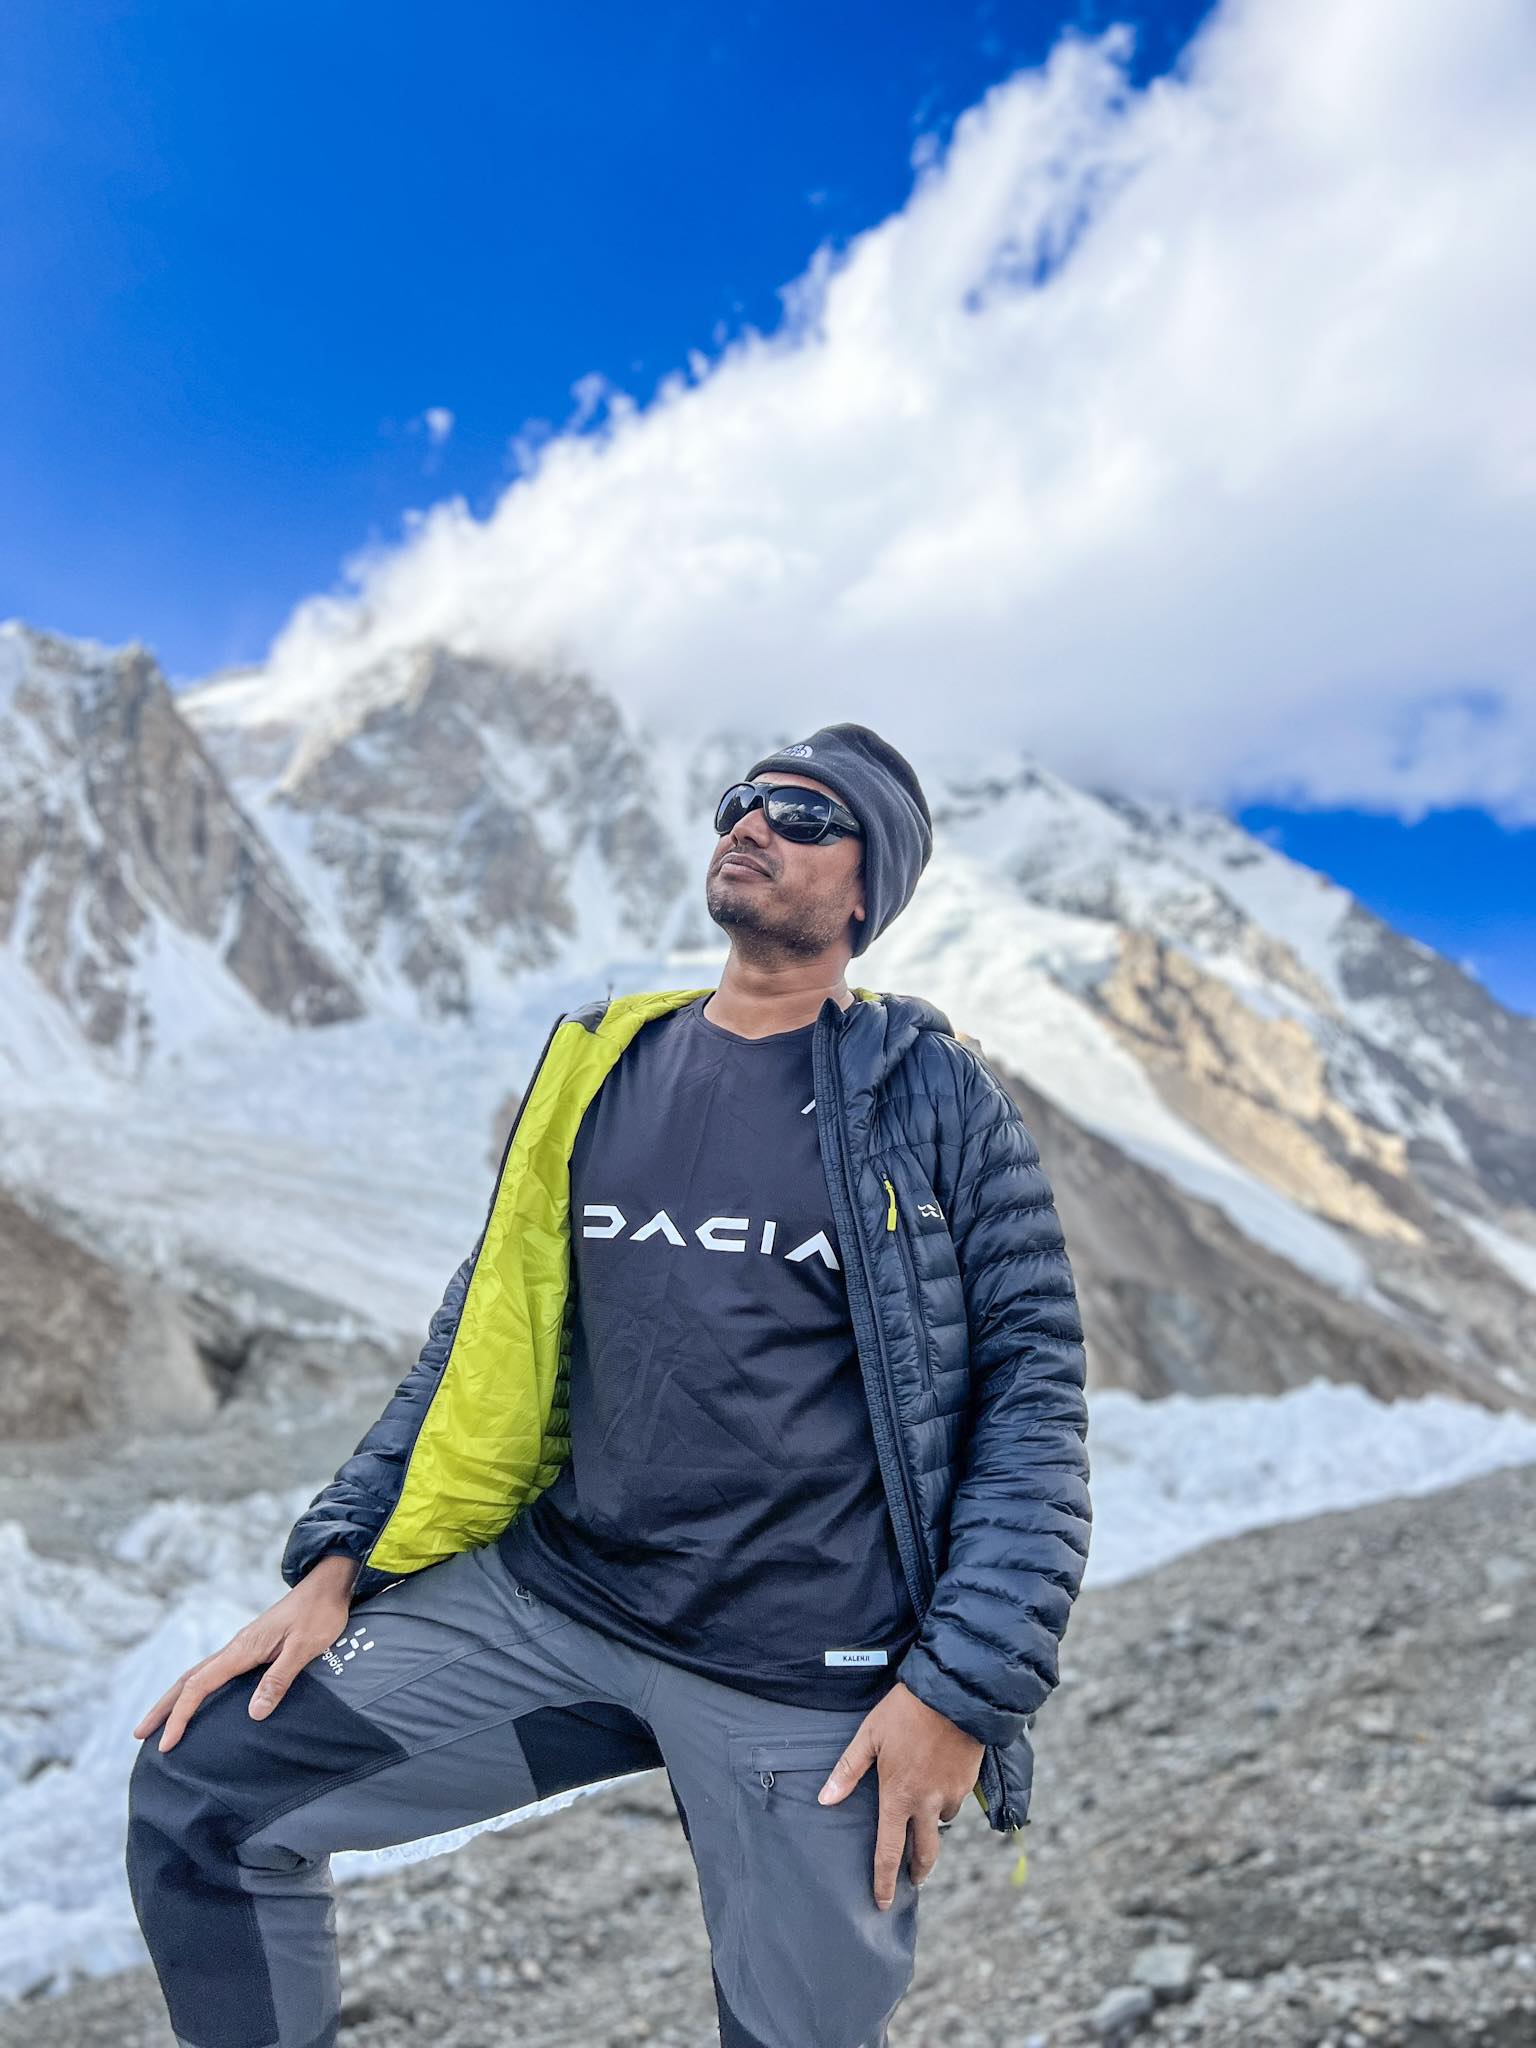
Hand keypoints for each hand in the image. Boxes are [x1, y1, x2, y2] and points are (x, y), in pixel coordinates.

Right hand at [132, 1552, 358, 1752]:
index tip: (166, 1743)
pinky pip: (215, 1671)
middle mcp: (235, 1647)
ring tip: (161, 1722)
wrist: (329, 1583)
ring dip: (176, 1698)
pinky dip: (197, 1688)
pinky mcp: (252, 1646)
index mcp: (243, 1649)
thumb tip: (253, 1715)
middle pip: (188, 1679)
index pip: (200, 1686)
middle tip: (139, 1734)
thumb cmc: (320, 1615)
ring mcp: (242, 1646)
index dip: (180, 1716)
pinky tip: (201, 1700)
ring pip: (199, 1674)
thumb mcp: (305, 1648)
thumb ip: (278, 1679)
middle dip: (163, 1707)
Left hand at [816, 1680, 983, 1908]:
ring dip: (931, 1822)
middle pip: (925, 1852)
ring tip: (922, 1810)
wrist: (955, 1695)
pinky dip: (945, 1798)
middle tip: (913, 1879)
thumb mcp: (869, 1735)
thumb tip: (824, 1799)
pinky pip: (955, 1800)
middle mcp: (927, 1804)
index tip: (882, 1903)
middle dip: (918, 1870)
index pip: (888, 1851)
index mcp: (898, 1797)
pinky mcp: (969, 1783)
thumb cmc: (905, 1712)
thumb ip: (848, 1770)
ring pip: (941, 1821)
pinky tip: (939, 1780)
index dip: (884, 1881)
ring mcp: (951, 1795)